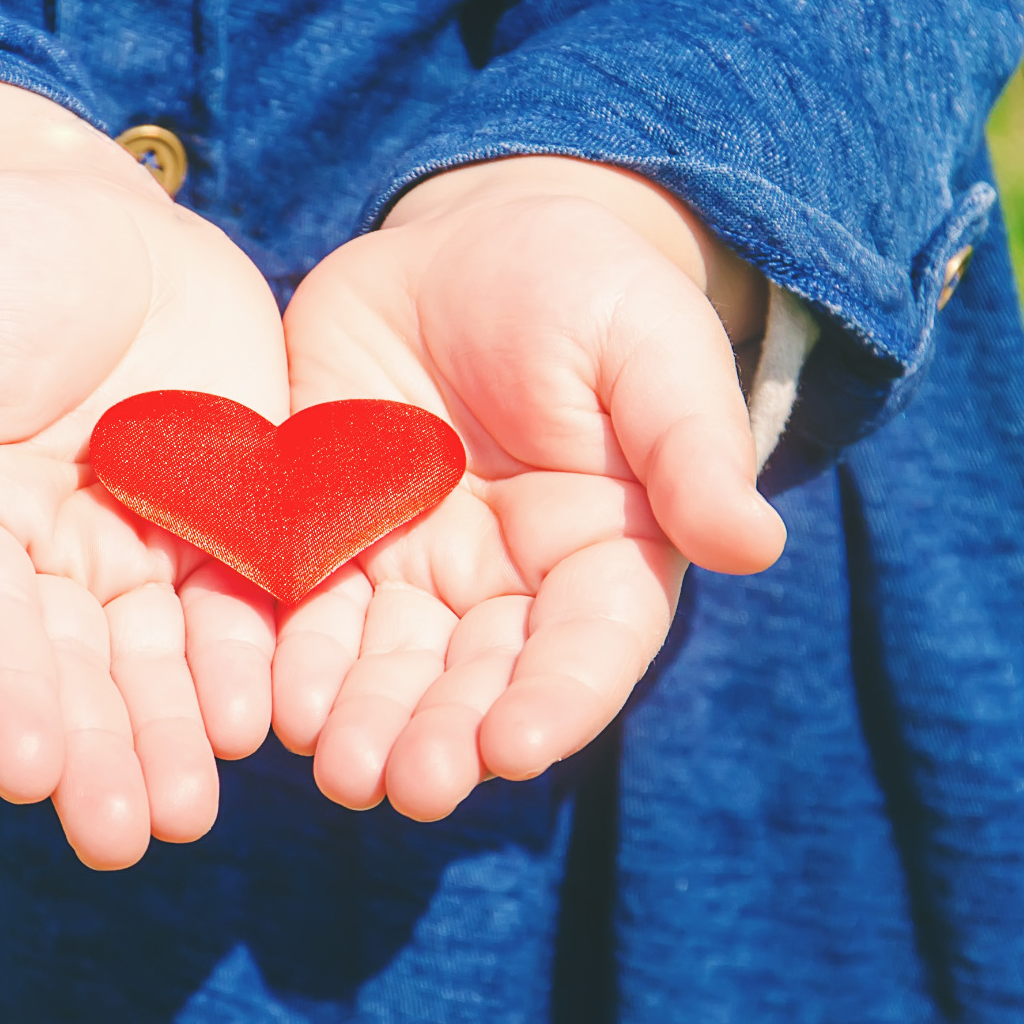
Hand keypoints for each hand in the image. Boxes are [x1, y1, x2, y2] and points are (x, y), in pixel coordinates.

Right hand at [0, 78, 288, 868]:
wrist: (103, 222)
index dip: (5, 694)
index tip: (22, 773)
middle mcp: (50, 563)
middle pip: (78, 671)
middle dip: (100, 754)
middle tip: (123, 837)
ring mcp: (145, 552)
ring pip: (163, 662)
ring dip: (176, 738)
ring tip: (191, 812)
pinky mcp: (234, 527)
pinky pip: (250, 606)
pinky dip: (258, 664)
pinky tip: (271, 719)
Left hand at [272, 156, 785, 821]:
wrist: (469, 238)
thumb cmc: (587, 287)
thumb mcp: (651, 345)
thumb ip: (691, 445)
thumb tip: (756, 543)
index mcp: (604, 556)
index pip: (587, 649)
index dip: (554, 703)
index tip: (513, 749)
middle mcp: (505, 587)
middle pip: (476, 682)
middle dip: (442, 737)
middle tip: (407, 785)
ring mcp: (412, 569)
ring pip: (386, 666)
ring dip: (360, 720)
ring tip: (335, 766)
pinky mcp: (326, 537)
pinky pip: (300, 609)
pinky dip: (283, 658)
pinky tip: (267, 698)